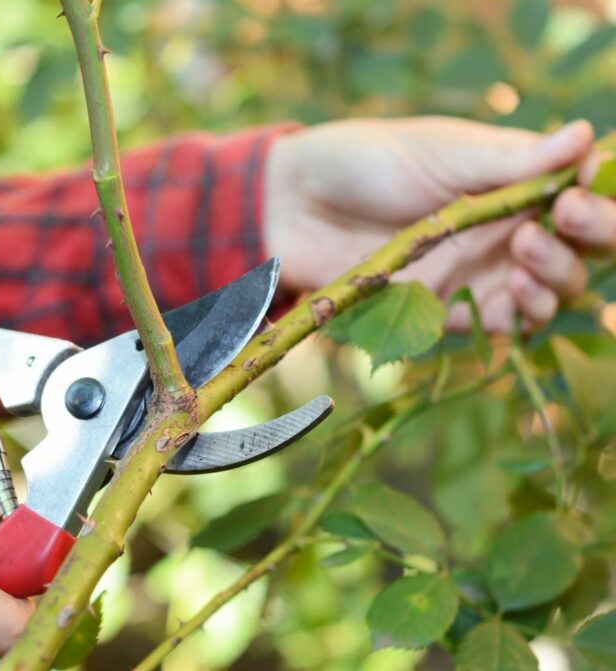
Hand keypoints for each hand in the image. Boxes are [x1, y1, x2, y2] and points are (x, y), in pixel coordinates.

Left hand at [264, 117, 615, 330]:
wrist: (293, 206)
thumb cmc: (364, 161)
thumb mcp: (439, 150)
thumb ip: (508, 159)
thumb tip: (583, 136)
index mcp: (513, 180)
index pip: (583, 196)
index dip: (597, 203)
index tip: (576, 199)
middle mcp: (506, 229)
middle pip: (580, 250)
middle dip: (588, 241)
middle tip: (554, 225)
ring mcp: (478, 272)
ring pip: (550, 292)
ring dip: (555, 280)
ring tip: (523, 255)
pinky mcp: (446, 311)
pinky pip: (501, 325)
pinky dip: (519, 316)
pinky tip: (509, 293)